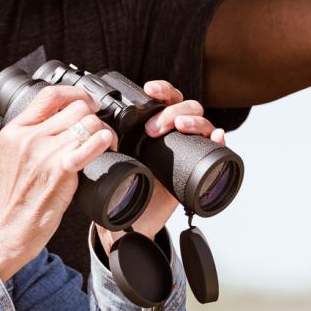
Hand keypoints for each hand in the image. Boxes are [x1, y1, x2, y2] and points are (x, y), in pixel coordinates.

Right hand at [0, 85, 116, 281]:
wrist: (6, 229)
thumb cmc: (15, 198)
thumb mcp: (15, 156)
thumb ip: (33, 135)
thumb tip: (64, 120)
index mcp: (16, 130)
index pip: (49, 94)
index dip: (75, 93)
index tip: (86, 101)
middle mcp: (28, 137)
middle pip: (75, 107)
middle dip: (94, 116)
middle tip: (98, 129)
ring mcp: (43, 153)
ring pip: (88, 123)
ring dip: (103, 131)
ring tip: (104, 144)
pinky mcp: (59, 170)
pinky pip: (90, 144)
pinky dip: (103, 142)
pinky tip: (106, 146)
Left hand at [93, 80, 222, 252]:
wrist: (134, 220)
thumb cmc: (125, 187)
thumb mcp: (113, 162)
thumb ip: (103, 149)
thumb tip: (91, 135)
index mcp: (153, 128)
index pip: (165, 99)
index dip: (162, 90)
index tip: (149, 90)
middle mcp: (173, 135)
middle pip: (186, 107)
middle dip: (172, 110)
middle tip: (154, 127)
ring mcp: (188, 149)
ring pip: (202, 122)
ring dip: (194, 119)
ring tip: (180, 127)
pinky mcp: (200, 168)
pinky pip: (215, 149)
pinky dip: (219, 139)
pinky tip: (217, 136)